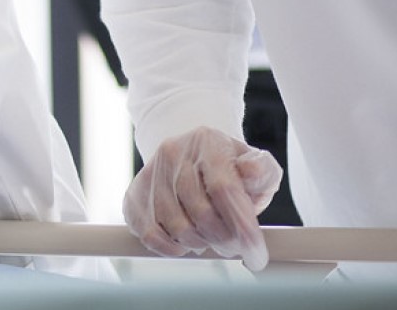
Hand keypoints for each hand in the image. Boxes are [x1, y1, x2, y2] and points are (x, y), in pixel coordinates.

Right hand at [124, 126, 282, 270]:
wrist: (190, 156)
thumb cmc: (228, 167)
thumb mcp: (255, 164)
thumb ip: (262, 170)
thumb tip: (251, 174)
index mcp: (207, 142)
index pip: (223, 189)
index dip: (242, 227)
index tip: (256, 255)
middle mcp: (173, 153)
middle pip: (201, 212)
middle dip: (225, 240)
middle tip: (235, 247)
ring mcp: (150, 173)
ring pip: (177, 226)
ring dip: (200, 243)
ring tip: (211, 239)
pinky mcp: (134, 194)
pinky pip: (150, 234)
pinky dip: (171, 248)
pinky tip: (185, 244)